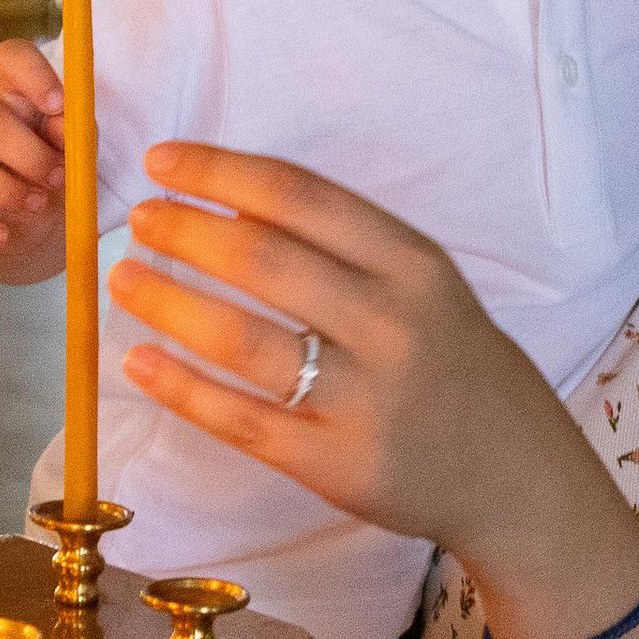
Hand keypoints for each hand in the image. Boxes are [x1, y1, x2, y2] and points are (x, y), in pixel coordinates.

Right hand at [0, 39, 66, 276]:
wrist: (36, 229)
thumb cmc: (58, 177)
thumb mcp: (77, 155)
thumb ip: (74, 137)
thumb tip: (62, 126)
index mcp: (18, 96)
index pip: (11, 59)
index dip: (32, 73)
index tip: (58, 104)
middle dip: (28, 154)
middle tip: (57, 178)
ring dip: (8, 190)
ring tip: (40, 205)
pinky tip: (3, 234)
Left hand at [109, 143, 602, 576]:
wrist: (516, 477)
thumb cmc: (457, 368)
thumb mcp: (428, 289)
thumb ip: (349, 249)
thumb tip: (230, 205)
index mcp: (414, 264)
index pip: (298, 197)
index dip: (217, 171)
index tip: (161, 162)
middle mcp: (391, 324)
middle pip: (261, 260)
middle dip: (183, 231)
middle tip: (137, 219)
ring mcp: (363, 398)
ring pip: (240, 338)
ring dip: (166, 301)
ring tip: (123, 278)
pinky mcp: (335, 463)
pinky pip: (238, 418)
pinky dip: (178, 387)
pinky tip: (138, 361)